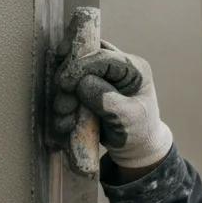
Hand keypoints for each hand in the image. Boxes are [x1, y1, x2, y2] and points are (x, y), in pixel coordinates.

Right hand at [52, 36, 172, 168]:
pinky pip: (68, 87)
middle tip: (64, 108)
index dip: (80, 66)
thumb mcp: (127, 117)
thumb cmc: (138, 132)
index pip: (103, 56)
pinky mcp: (88, 87)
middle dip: (68, 81)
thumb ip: (107, 99)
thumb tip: (82, 82)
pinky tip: (65, 123)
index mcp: (133, 68)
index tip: (65, 85)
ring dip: (63, 95)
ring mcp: (100, 75)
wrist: (136, 147)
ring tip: (65, 120)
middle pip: (82, 57)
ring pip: (71, 72)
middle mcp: (116, 66)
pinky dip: (63, 103)